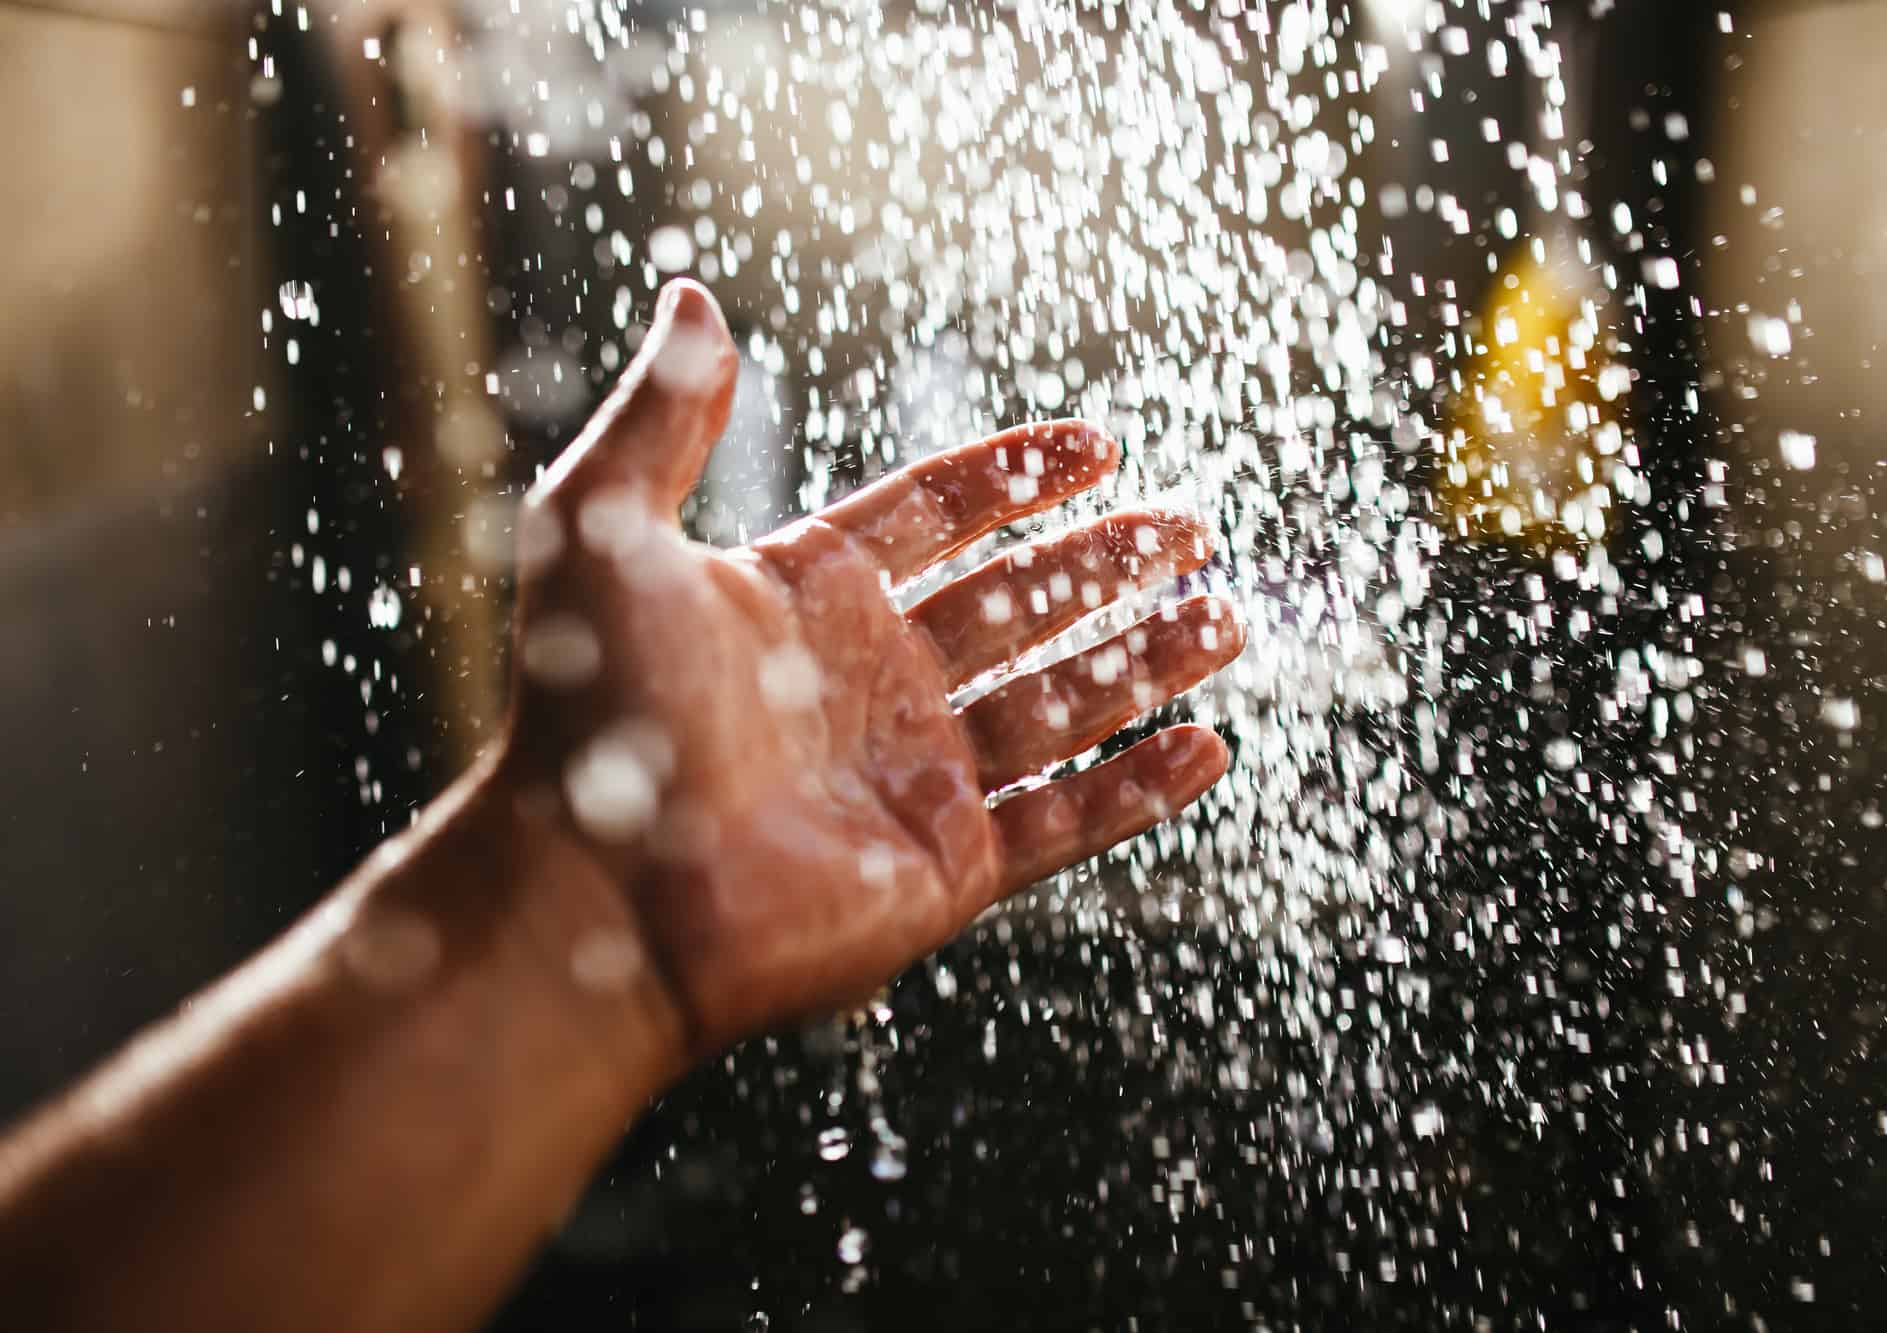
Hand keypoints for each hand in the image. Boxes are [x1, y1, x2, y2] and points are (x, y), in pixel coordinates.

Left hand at [496, 280, 1243, 1060]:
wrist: (591, 897)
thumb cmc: (586, 714)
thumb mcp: (604, 529)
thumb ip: (667, 414)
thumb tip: (691, 294)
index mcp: (806, 597)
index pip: (935, 516)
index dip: (1015, 477)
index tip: (1096, 444)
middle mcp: (871, 681)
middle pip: (1018, 603)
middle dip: (1107, 563)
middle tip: (1190, 527)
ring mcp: (913, 774)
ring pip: (1059, 702)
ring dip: (1144, 660)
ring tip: (1225, 616)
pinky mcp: (943, 866)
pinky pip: (1064, 818)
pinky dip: (1135, 789)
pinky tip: (1204, 747)